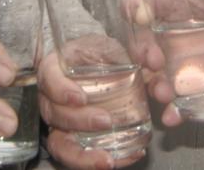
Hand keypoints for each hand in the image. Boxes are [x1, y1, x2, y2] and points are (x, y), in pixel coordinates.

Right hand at [36, 50, 147, 169]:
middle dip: (80, 121)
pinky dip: (95, 162)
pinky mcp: (71, 138)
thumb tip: (155, 60)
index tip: (80, 97)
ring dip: (83, 156)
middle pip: (55, 113)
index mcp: (57, 66)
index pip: (48, 76)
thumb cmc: (102, 53)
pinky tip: (122, 158)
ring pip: (60, 143)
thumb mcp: (118, 44)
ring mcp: (59, 121)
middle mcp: (52, 97)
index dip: (60, 89)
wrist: (96, 64)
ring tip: (107, 160)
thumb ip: (141, 49)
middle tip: (105, 120)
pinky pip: (77, 155)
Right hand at [126, 0, 203, 126]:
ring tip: (163, 93)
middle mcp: (170, 33)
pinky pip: (178, 97)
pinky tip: (172, 117)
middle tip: (153, 62)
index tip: (139, 16)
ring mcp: (179, 60)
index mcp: (177, 4)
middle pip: (144, 41)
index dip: (137, 5)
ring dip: (154, 84)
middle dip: (142, 52)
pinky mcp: (193, 82)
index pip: (150, 0)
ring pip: (155, 74)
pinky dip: (173, 109)